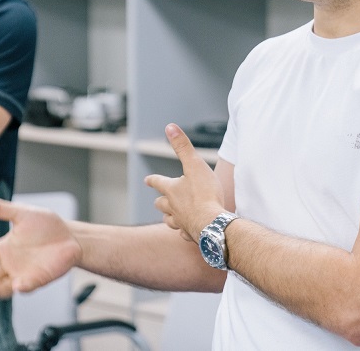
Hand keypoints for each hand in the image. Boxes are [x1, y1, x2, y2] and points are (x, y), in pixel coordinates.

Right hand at [0, 193, 81, 297]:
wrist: (71, 237)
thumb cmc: (47, 225)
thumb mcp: (22, 214)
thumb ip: (0, 209)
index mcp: (4, 248)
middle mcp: (10, 264)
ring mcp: (22, 274)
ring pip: (4, 285)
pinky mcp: (37, 280)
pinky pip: (27, 286)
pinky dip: (21, 287)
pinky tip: (17, 285)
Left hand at [145, 123, 225, 241]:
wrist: (213, 224)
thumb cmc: (205, 194)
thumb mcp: (194, 165)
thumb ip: (182, 146)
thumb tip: (170, 127)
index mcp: (172, 190)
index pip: (158, 182)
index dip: (153, 180)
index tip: (146, 180)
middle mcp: (173, 207)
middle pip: (161, 204)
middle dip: (159, 200)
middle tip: (158, 200)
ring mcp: (181, 222)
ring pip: (169, 220)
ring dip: (168, 216)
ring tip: (168, 216)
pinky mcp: (191, 234)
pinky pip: (183, 233)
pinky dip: (183, 231)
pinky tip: (185, 231)